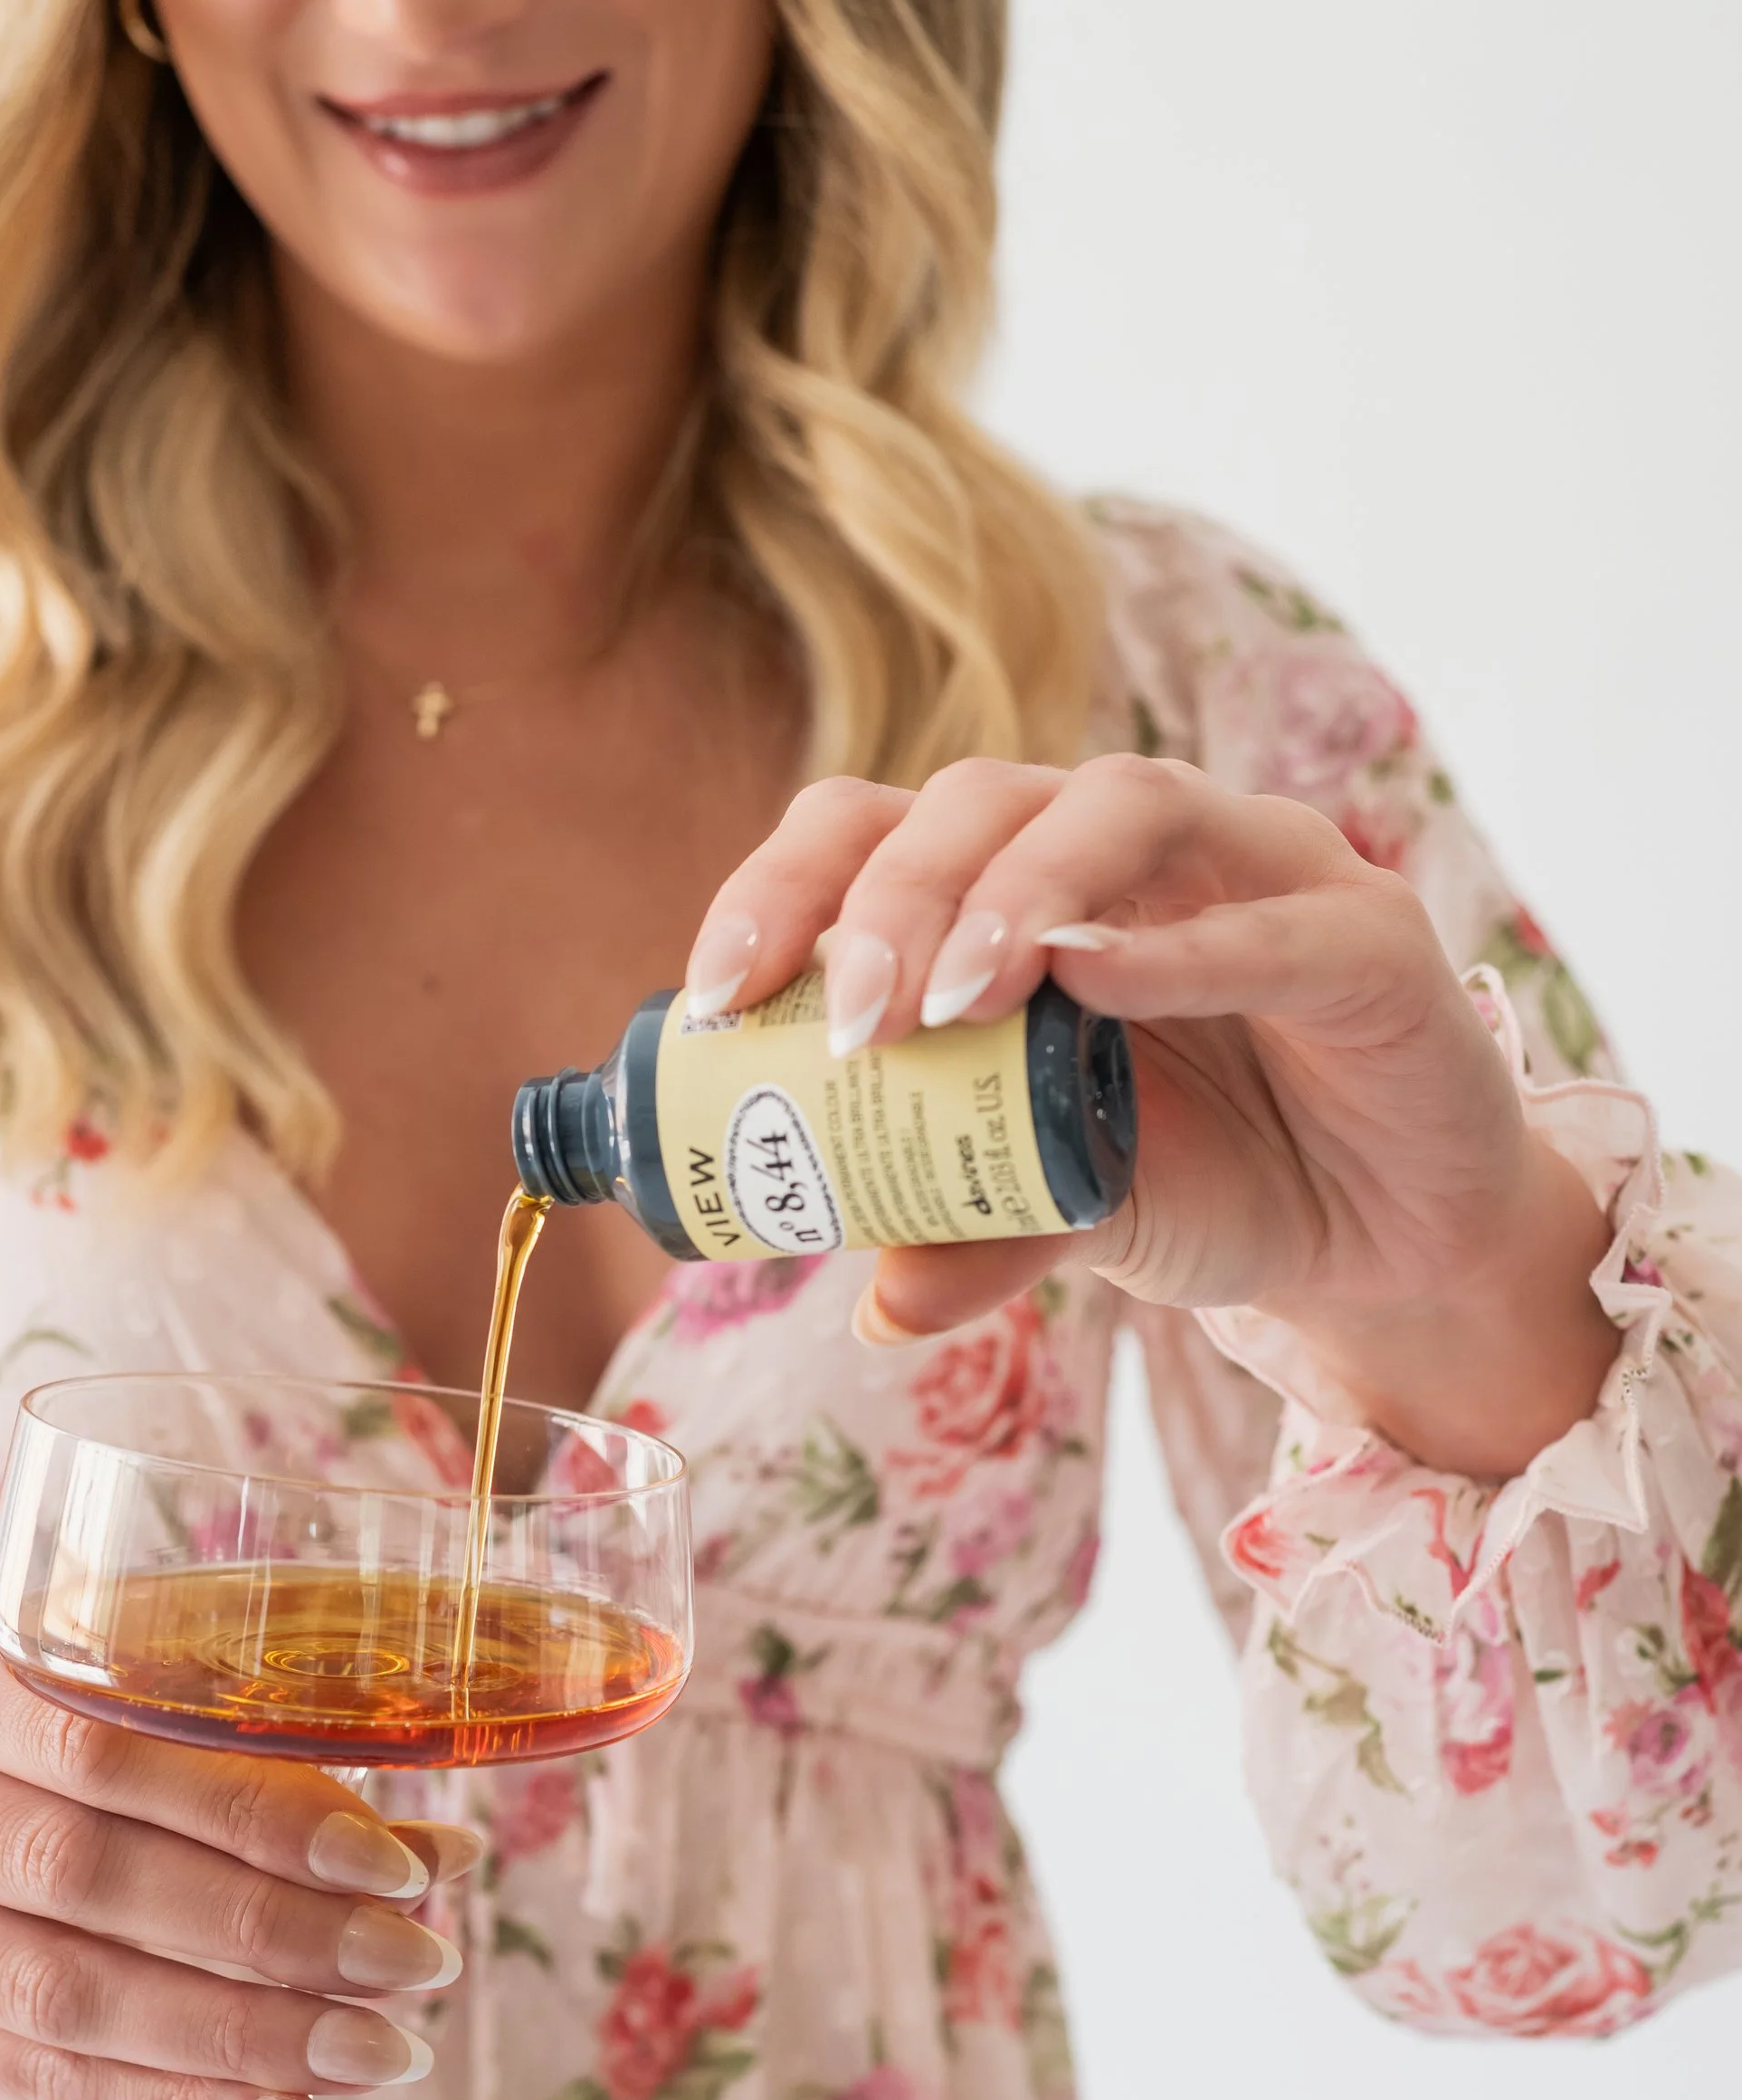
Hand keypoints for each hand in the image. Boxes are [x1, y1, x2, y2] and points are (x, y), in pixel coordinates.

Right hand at [0, 1613, 475, 2099]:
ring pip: (63, 1997)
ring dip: (241, 2036)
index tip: (395, 1866)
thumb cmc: (40, 1724)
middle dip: (271, 1935)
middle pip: (82, 1877)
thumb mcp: (125, 1700)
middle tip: (414, 1964)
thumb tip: (446, 1849)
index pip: (99, 1750)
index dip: (254, 1814)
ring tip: (377, 2051)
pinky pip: (43, 2080)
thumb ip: (264, 1761)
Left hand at [685, 758, 1617, 1477]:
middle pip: (983, 794)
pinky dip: (1178, 950)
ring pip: (1123, 803)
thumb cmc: (1209, 1180)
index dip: (785, 887)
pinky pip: (1273, 919)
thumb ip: (974, 1233)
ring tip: (949, 1004)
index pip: (876, 827)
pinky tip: (1097, 986)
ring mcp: (1255, 866)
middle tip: (845, 1022)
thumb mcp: (1066, 1213)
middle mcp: (1127, 845)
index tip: (716, 996)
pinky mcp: (1367, 935)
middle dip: (892, 896)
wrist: (1384, 1236)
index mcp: (1017, 885)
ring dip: (1018, 893)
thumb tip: (875, 1305)